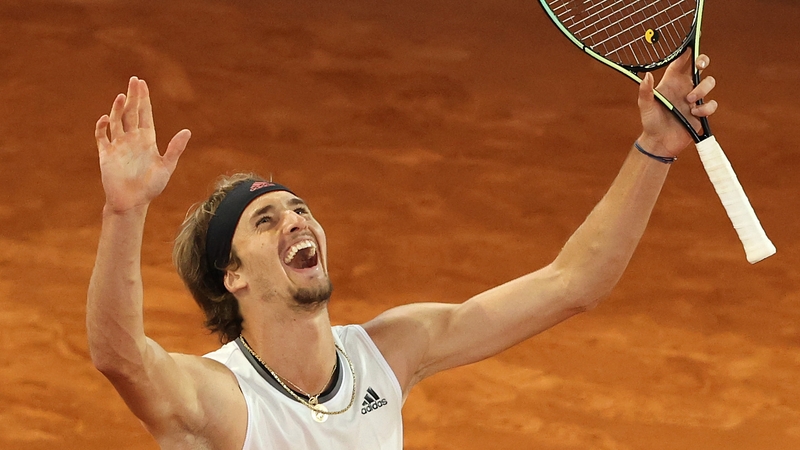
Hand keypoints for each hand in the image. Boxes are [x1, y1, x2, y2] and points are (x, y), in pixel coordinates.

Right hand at [95, 77, 190, 212]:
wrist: (132, 202)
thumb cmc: (151, 187)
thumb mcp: (166, 166)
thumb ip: (175, 148)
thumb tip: (187, 131)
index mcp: (147, 140)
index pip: (145, 114)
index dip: (144, 99)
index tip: (142, 84)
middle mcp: (132, 139)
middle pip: (131, 112)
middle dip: (133, 96)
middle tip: (134, 79)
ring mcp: (118, 145)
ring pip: (117, 121)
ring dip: (117, 108)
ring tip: (121, 96)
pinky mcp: (106, 154)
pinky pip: (102, 137)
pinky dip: (102, 127)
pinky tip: (106, 119)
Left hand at [636, 52, 717, 157]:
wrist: (660, 142)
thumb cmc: (650, 122)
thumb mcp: (645, 106)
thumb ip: (645, 91)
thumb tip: (646, 76)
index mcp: (671, 82)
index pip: (680, 62)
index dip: (685, 53)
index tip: (689, 47)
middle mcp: (684, 87)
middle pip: (699, 67)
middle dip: (703, 61)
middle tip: (700, 65)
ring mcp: (694, 99)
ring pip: (708, 83)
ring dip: (701, 89)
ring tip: (689, 100)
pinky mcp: (701, 112)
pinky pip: (711, 104)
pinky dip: (705, 108)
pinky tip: (694, 113)